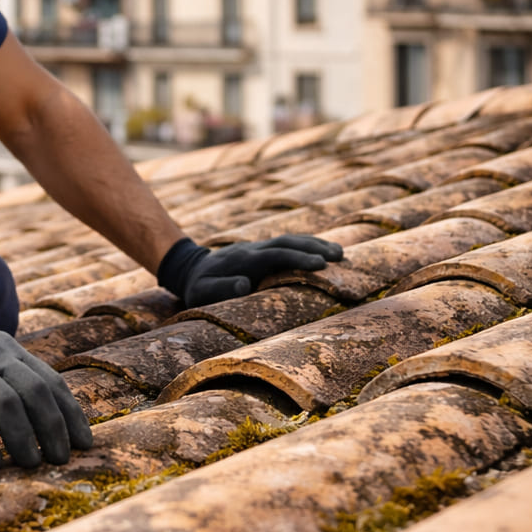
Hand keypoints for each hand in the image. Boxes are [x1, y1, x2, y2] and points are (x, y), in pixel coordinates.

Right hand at [0, 288, 92, 470]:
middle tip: (61, 460)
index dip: (71, 414)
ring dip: (24, 437)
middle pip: (35, 390)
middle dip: (53, 428)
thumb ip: (6, 387)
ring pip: (6, 402)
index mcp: (7, 349)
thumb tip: (41, 431)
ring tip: (31, 465)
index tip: (85, 444)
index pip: (50, 381)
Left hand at [158, 235, 343, 307]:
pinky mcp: (262, 249)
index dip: (298, 259)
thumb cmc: (198, 286)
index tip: (321, 265)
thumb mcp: (202, 292)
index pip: (275, 256)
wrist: (190, 268)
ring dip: (315, 244)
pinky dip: (306, 244)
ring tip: (340, 253)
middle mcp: (254, 249)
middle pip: (287, 242)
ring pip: (290, 240)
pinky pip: (287, 243)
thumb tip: (244, 285)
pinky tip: (323, 249)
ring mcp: (258, 247)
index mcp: (243, 260)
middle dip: (314, 248)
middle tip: (340, 256)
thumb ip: (221, 288)